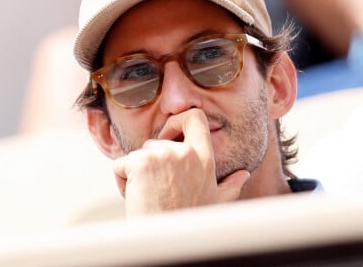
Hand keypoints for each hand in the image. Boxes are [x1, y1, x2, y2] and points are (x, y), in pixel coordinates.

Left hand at [113, 108, 250, 215]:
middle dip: (149, 164)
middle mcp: (186, 153)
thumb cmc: (187, 224)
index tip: (168, 132)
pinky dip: (121, 181)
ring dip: (135, 174)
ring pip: (137, 154)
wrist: (165, 243)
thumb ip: (230, 186)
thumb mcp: (215, 203)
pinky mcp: (141, 162)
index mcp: (205, 159)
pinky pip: (120, 164)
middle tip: (158, 191)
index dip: (178, 120)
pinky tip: (136, 198)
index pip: (195, 118)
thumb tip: (242, 175)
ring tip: (149, 197)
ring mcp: (163, 155)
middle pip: (156, 141)